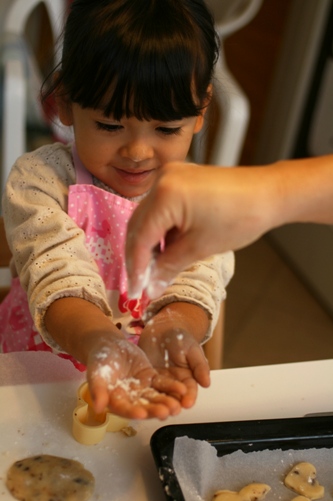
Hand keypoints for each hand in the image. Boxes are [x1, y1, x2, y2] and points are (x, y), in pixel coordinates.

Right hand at [86, 336, 187, 419]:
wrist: (109, 344)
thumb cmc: (99, 359)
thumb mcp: (96, 373)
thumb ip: (97, 390)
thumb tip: (98, 407)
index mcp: (115, 401)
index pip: (124, 409)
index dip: (133, 412)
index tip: (142, 414)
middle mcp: (130, 398)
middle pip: (143, 406)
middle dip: (154, 410)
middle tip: (165, 412)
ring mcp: (141, 389)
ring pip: (155, 397)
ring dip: (166, 402)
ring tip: (177, 406)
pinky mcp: (150, 378)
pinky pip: (162, 384)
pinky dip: (172, 387)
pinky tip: (182, 390)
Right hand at [126, 162, 275, 298]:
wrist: (268, 193)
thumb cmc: (241, 218)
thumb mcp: (200, 247)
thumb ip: (169, 267)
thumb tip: (150, 288)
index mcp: (165, 195)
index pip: (140, 237)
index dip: (136, 268)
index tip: (136, 291)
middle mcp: (162, 180)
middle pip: (138, 225)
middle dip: (139, 257)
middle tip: (141, 285)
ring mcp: (170, 176)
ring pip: (148, 217)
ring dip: (149, 244)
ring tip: (155, 271)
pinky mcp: (179, 179)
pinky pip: (161, 208)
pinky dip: (161, 230)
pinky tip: (166, 250)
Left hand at [139, 323, 209, 409]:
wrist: (161, 328)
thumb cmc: (180, 337)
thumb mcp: (192, 349)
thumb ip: (199, 366)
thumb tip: (207, 383)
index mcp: (187, 377)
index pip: (189, 390)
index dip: (189, 397)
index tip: (188, 403)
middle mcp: (173, 383)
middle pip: (174, 397)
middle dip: (174, 404)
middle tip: (173, 411)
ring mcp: (159, 381)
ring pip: (160, 396)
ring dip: (160, 404)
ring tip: (159, 412)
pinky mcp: (146, 378)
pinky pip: (145, 388)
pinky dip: (144, 396)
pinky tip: (143, 403)